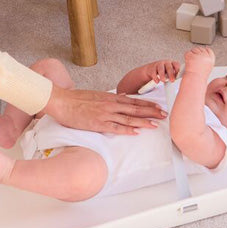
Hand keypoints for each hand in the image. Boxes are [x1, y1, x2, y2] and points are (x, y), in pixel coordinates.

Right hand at [44, 85, 165, 134]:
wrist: (62, 101)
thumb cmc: (76, 99)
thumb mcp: (96, 95)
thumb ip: (110, 98)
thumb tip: (124, 97)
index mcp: (110, 98)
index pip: (133, 101)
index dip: (147, 104)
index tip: (159, 106)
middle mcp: (110, 105)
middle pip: (135, 109)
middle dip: (151, 112)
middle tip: (164, 115)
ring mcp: (104, 114)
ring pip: (128, 118)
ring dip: (143, 121)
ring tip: (156, 124)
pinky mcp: (97, 123)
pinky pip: (114, 127)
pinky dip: (126, 129)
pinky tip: (136, 132)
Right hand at [142, 59, 180, 84]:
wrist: (152, 70)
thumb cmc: (164, 73)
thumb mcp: (170, 73)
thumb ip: (175, 76)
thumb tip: (183, 83)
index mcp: (172, 64)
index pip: (176, 64)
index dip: (178, 69)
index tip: (179, 75)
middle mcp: (166, 63)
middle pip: (169, 67)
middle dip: (171, 74)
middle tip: (172, 80)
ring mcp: (159, 64)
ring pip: (161, 69)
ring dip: (162, 75)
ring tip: (163, 80)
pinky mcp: (152, 68)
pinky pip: (153, 72)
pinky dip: (155, 77)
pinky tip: (157, 81)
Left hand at [184, 46, 214, 76]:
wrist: (194, 80)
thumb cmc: (199, 76)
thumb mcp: (207, 67)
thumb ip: (206, 59)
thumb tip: (203, 52)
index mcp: (211, 59)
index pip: (208, 50)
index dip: (204, 51)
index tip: (201, 53)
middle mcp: (206, 56)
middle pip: (200, 49)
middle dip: (196, 53)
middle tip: (194, 62)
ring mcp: (198, 55)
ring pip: (193, 50)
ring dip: (191, 55)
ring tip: (192, 63)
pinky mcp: (191, 56)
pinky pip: (188, 53)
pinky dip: (186, 57)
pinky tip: (188, 63)